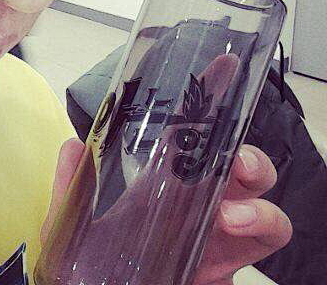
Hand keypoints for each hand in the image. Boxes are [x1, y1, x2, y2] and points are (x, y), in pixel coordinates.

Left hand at [41, 56, 291, 283]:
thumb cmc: (94, 260)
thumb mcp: (73, 220)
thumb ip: (72, 184)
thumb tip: (74, 147)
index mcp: (165, 185)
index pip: (192, 139)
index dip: (210, 105)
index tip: (222, 70)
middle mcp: (197, 205)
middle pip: (240, 169)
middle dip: (249, 157)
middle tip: (235, 159)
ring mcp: (216, 239)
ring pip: (264, 208)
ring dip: (259, 202)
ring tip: (230, 214)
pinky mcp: (226, 267)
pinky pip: (260, 250)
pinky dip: (258, 231)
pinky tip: (231, 230)